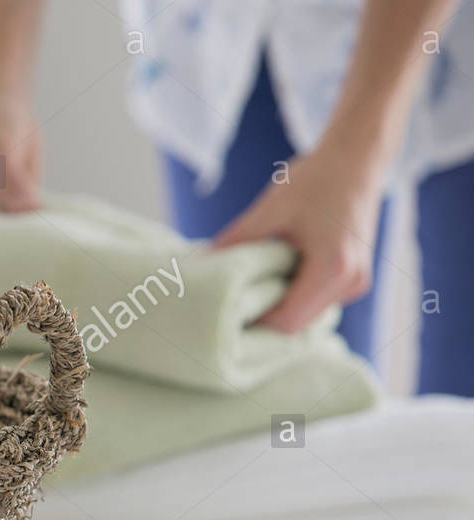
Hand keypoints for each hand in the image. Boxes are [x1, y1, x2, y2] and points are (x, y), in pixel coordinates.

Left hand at [213, 146, 384, 333]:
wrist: (357, 158)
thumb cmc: (316, 179)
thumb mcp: (270, 209)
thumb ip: (236, 240)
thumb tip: (198, 265)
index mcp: (333, 267)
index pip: (286, 321)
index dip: (254, 323)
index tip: (224, 314)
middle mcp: (350, 282)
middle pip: (297, 325)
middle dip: (264, 316)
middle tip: (229, 305)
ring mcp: (355, 283)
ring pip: (307, 317)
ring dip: (279, 307)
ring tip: (250, 288)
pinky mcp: (353, 279)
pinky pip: (316, 303)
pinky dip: (293, 296)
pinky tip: (272, 279)